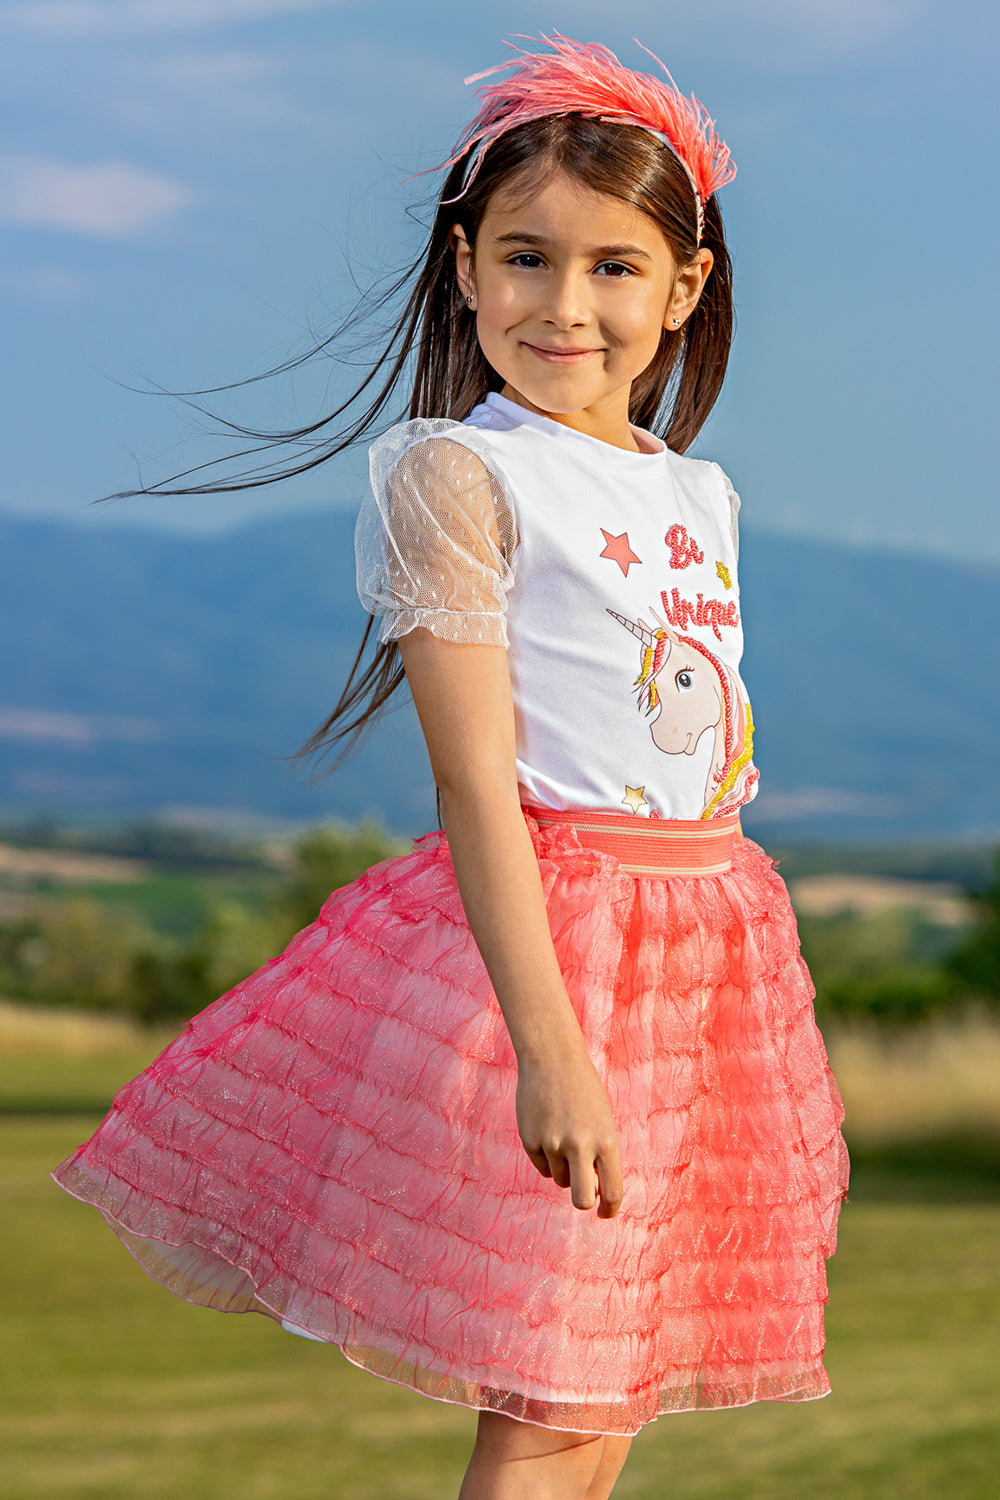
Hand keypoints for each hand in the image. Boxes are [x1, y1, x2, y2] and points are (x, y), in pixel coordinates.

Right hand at [515, 1047, 623, 1218]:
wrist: (552, 1058)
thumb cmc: (584, 1090)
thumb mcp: (602, 1121)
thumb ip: (601, 1155)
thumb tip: (592, 1191)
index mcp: (606, 1141)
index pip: (612, 1191)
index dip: (610, 1209)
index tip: (605, 1214)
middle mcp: (580, 1146)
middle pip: (582, 1200)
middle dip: (584, 1201)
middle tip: (584, 1190)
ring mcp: (553, 1144)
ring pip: (560, 1179)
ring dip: (565, 1168)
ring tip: (565, 1137)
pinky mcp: (530, 1140)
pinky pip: (542, 1166)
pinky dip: (547, 1157)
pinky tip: (549, 1129)